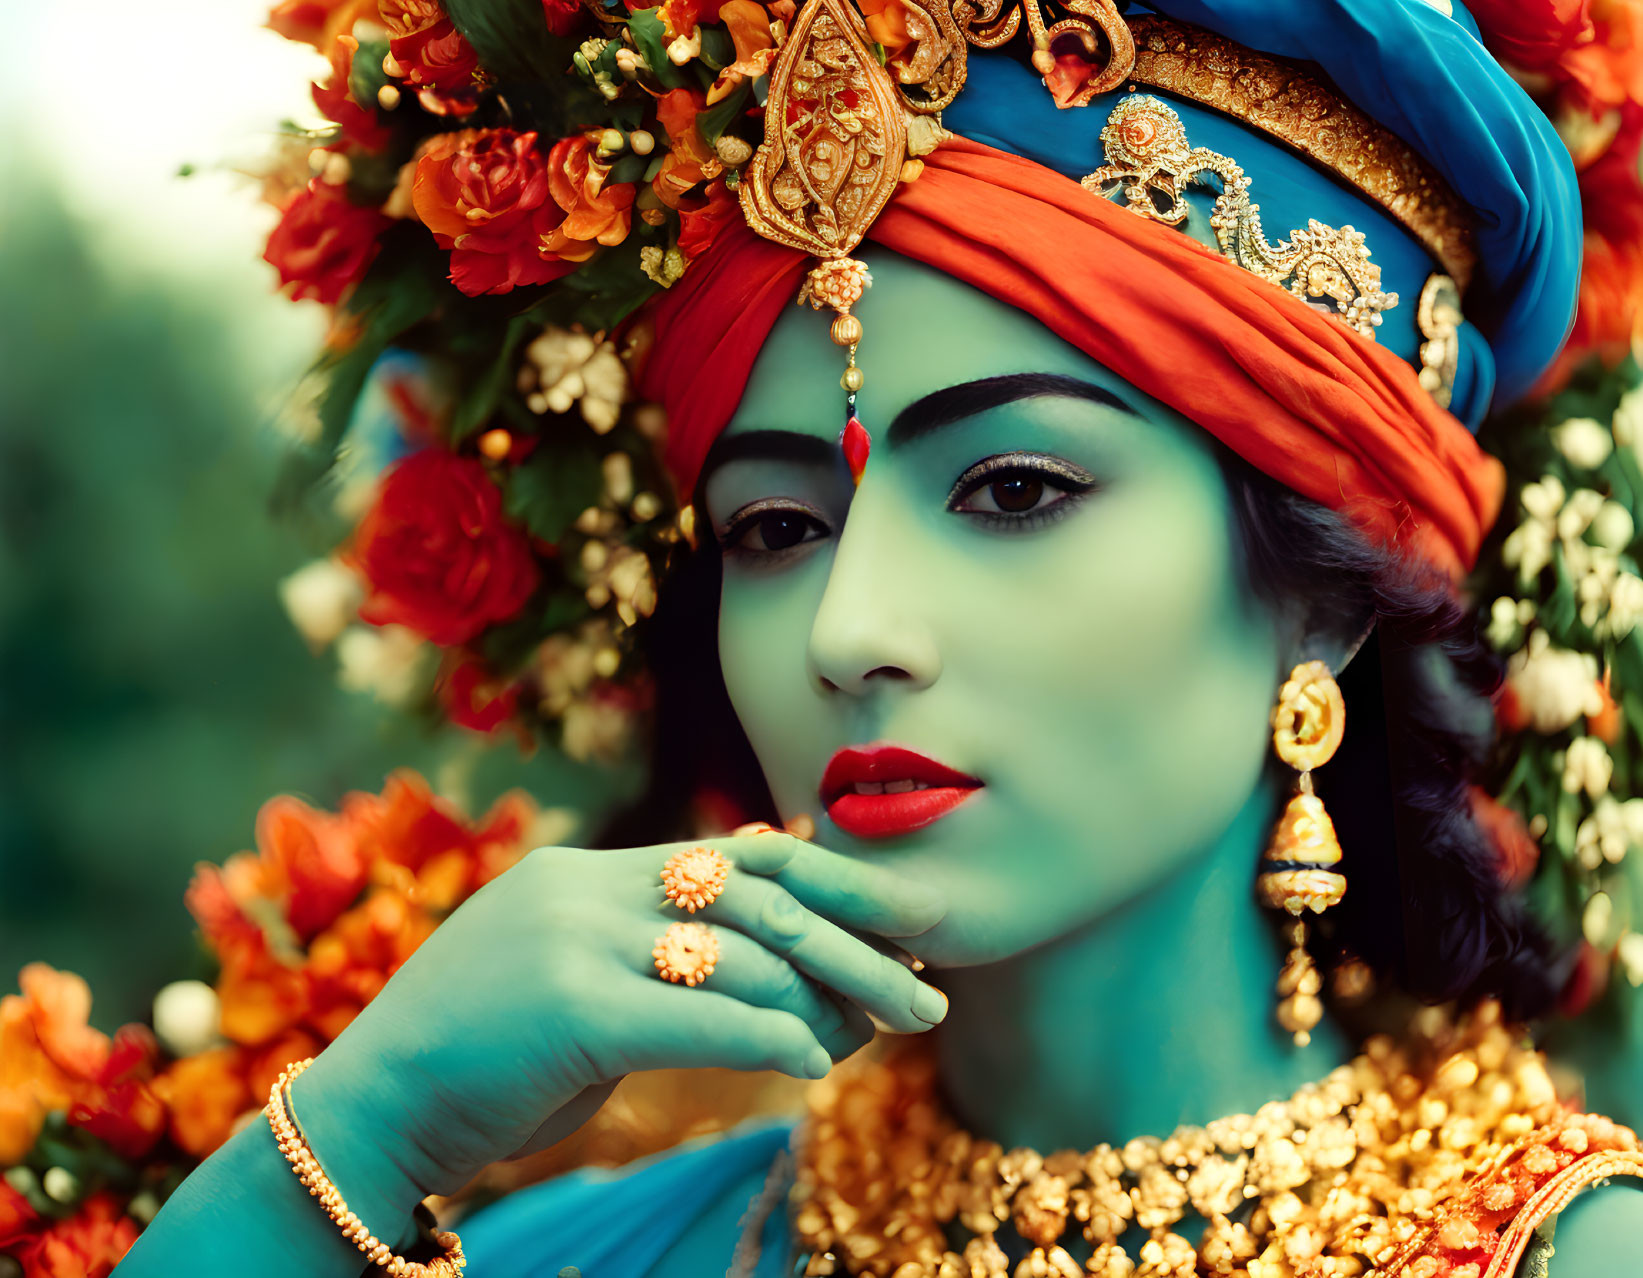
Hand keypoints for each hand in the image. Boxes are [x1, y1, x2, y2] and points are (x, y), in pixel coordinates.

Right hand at [296, 829, 948, 1206]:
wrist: (371, 1111)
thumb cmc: (490, 1063)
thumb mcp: (586, 991)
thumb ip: (669, 967)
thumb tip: (810, 993)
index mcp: (589, 871)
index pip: (738, 856)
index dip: (833, 882)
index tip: (907, 916)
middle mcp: (584, 887)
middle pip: (755, 895)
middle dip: (856, 937)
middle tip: (929, 981)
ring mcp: (571, 939)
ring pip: (738, 955)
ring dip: (830, 996)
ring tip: (894, 1025)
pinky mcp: (567, 1007)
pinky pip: (697, 1019)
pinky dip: (767, 1039)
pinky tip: (818, 1064)